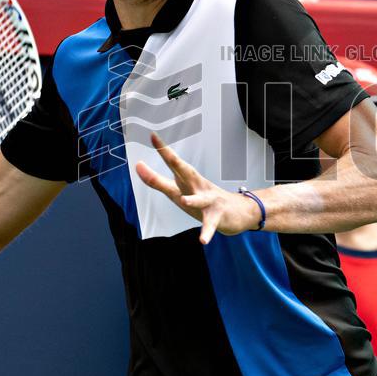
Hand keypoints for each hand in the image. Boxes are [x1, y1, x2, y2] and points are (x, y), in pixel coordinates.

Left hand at [136, 133, 261, 244]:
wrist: (238, 212)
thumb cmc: (203, 199)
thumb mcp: (177, 190)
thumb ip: (157, 181)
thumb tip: (138, 166)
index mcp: (187, 180)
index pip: (173, 163)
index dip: (162, 150)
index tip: (152, 135)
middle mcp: (198, 186)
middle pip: (186, 172)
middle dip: (174, 161)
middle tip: (164, 150)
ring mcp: (210, 201)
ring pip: (200, 199)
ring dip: (193, 199)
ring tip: (183, 200)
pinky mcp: (217, 216)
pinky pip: (210, 225)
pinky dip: (207, 232)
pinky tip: (203, 240)